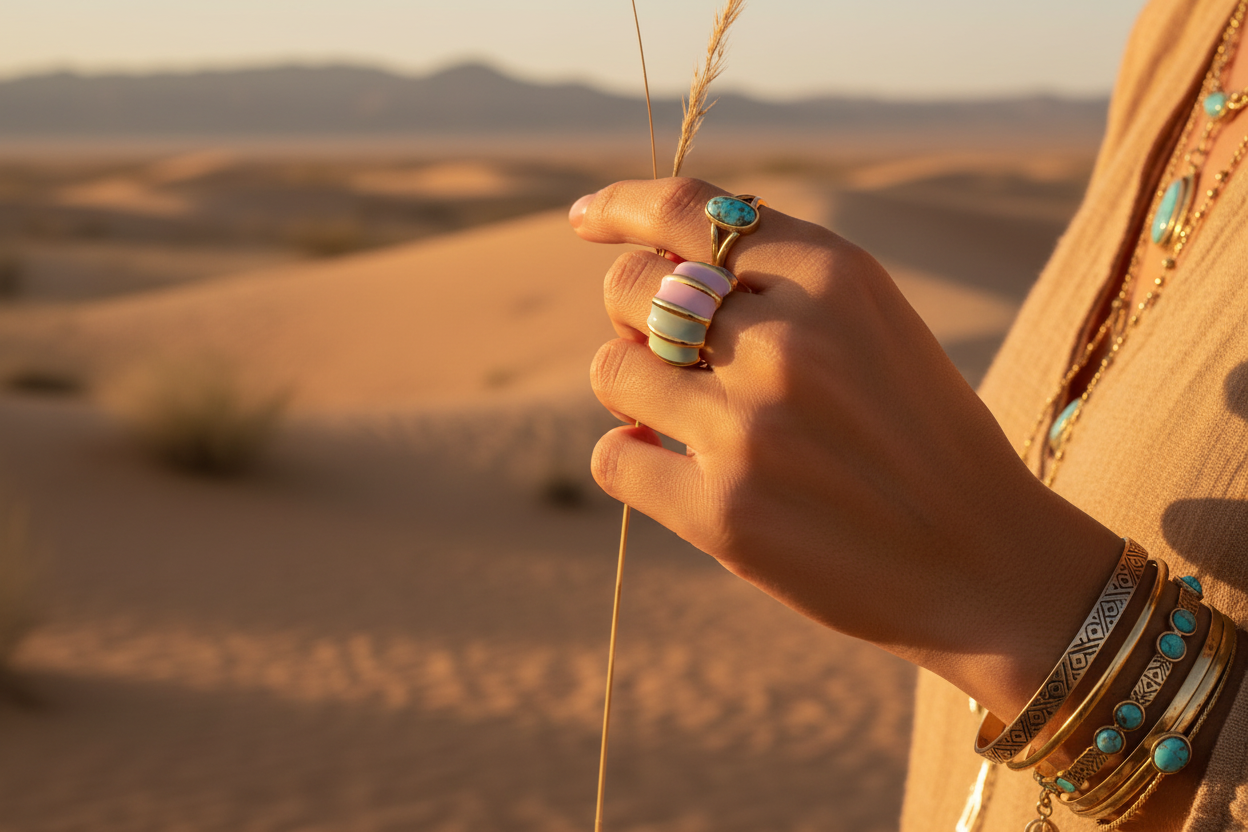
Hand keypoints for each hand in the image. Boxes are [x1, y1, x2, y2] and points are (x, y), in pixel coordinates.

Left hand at [571, 177, 1122, 718]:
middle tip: (669, 353)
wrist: (986, 564)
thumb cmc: (924, 436)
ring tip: (677, 415)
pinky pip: (612, 457)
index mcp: (835, 275)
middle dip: (632, 315)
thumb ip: (783, 278)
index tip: (584, 218)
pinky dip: (629, 459)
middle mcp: (786, 342)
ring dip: (632, 388)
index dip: (620, 206)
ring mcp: (750, 430)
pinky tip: (668, 469)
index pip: (688, 210)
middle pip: (631, 290)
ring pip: (612, 368)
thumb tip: (655, 257)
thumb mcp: (877, 323)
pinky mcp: (722, 512)